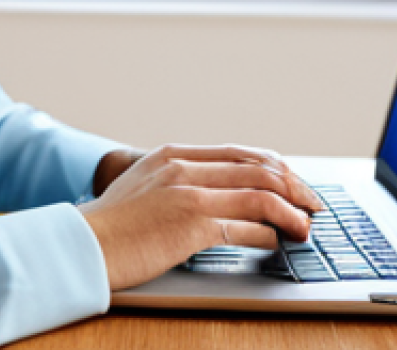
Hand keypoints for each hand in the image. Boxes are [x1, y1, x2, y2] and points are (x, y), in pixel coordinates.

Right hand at [78, 143, 322, 290]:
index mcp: (172, 154)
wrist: (84, 243)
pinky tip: (278, 242)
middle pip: (255, 167)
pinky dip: (270, 234)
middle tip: (312, 204)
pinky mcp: (192, 224)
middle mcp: (183, 166)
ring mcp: (188, 193)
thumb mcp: (142, 188)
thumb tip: (214, 196)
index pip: (237, 152)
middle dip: (293, 186)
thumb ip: (174, 182)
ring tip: (306, 227)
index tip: (292, 181)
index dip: (272, 166)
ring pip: (258, 194)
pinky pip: (246, 226)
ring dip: (291, 212)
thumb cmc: (111, 225)